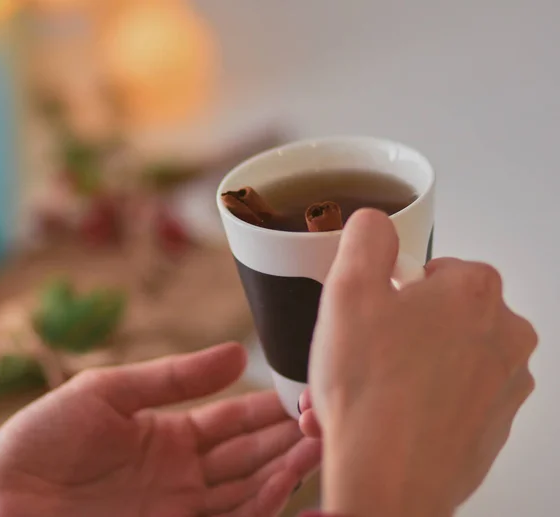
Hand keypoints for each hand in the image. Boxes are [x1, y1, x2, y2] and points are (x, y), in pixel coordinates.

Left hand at [0, 343, 319, 516]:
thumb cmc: (43, 437)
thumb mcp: (111, 391)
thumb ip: (175, 378)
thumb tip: (237, 354)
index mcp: (172, 436)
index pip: (235, 422)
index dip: (268, 410)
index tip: (301, 394)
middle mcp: (184, 476)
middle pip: (250, 458)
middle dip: (287, 440)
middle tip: (322, 420)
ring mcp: (180, 509)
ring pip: (247, 492)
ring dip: (283, 471)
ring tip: (315, 447)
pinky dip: (258, 505)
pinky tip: (281, 483)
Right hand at [304, 210, 536, 516]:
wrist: (388, 478)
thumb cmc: (371, 390)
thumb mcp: (348, 287)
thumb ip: (366, 238)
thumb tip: (376, 224)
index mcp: (476, 291)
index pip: (432, 270)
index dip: (392, 291)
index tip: (372, 315)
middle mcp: (505, 334)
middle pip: (438, 315)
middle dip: (396, 331)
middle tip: (362, 355)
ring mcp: (504, 384)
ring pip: (442, 358)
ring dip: (401, 368)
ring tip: (363, 390)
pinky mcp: (493, 423)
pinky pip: (450, 396)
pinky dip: (417, 400)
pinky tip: (385, 413)